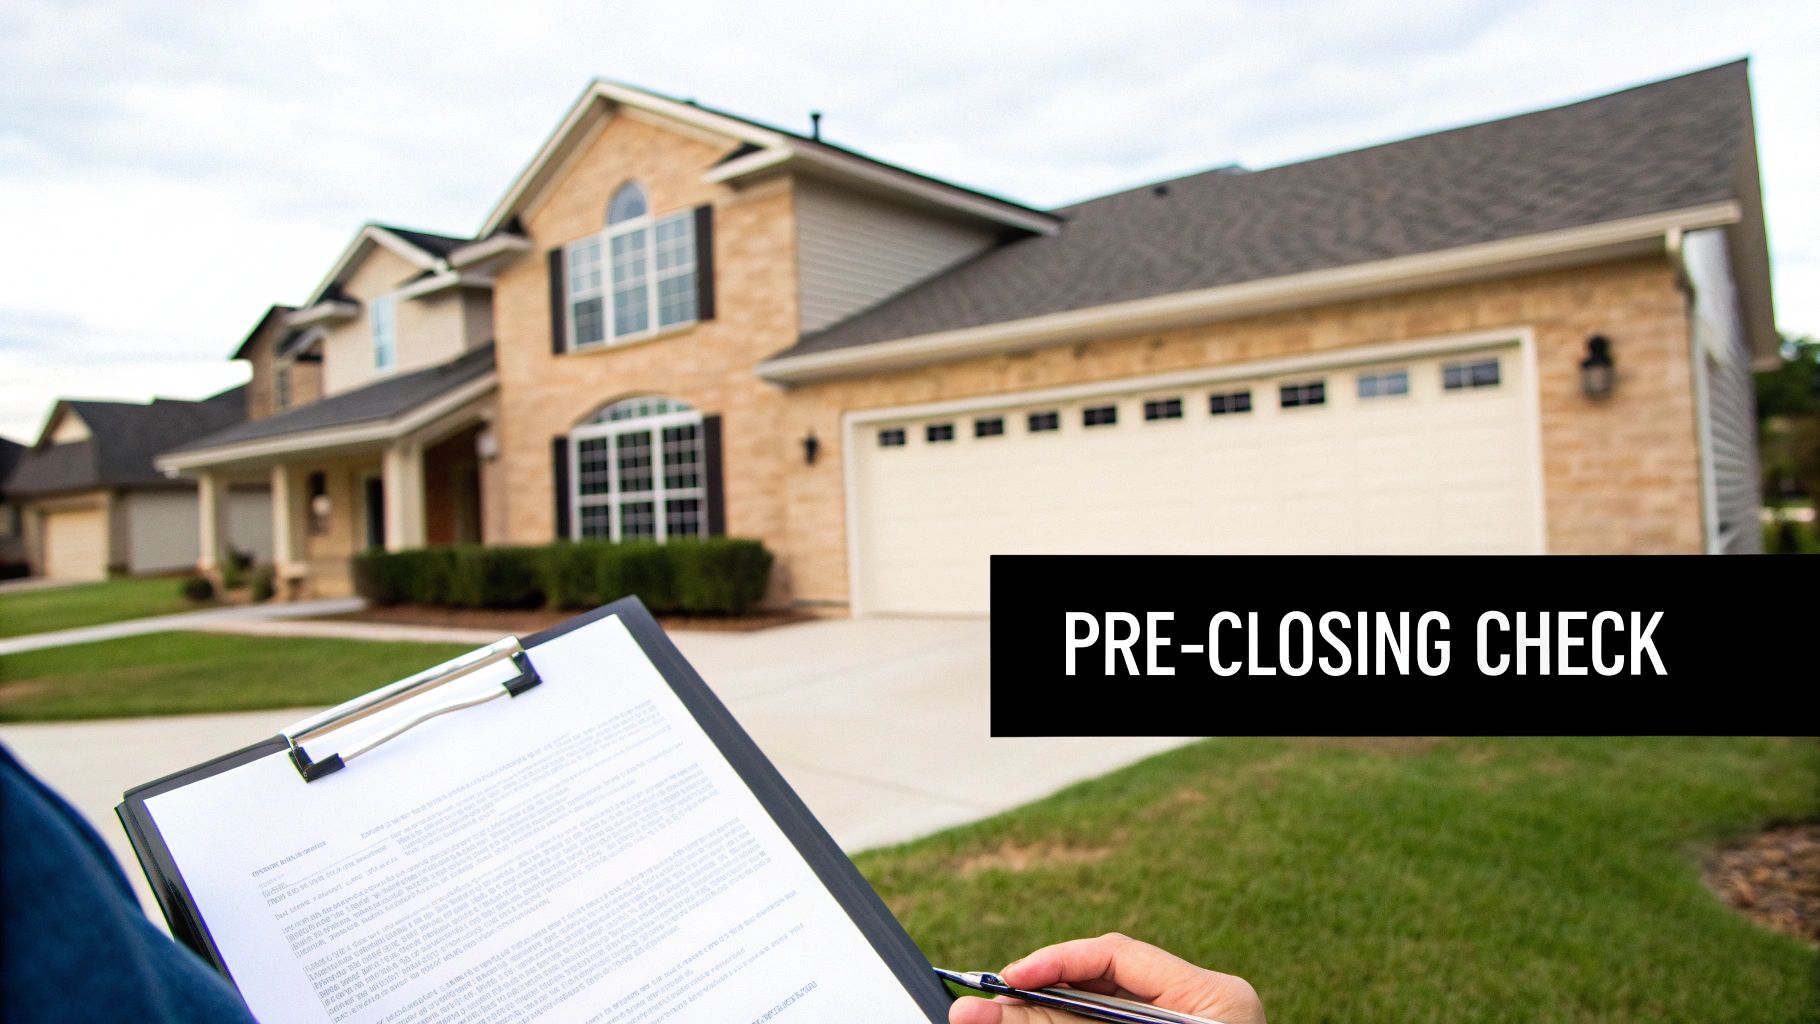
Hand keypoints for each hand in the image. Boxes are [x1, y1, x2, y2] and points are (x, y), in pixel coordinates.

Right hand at [947, 933, 1264, 1023]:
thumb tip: (994, 1011)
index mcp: (1212, 997)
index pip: (1118, 954)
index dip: (1057, 961)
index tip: (1008, 980)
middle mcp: (1195, 1009)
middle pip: (1100, 987)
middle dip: (1035, 999)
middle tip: (978, 1009)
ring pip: (1095, 1015)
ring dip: (1042, 1019)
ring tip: (987, 1020)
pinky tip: (1029, 1023)